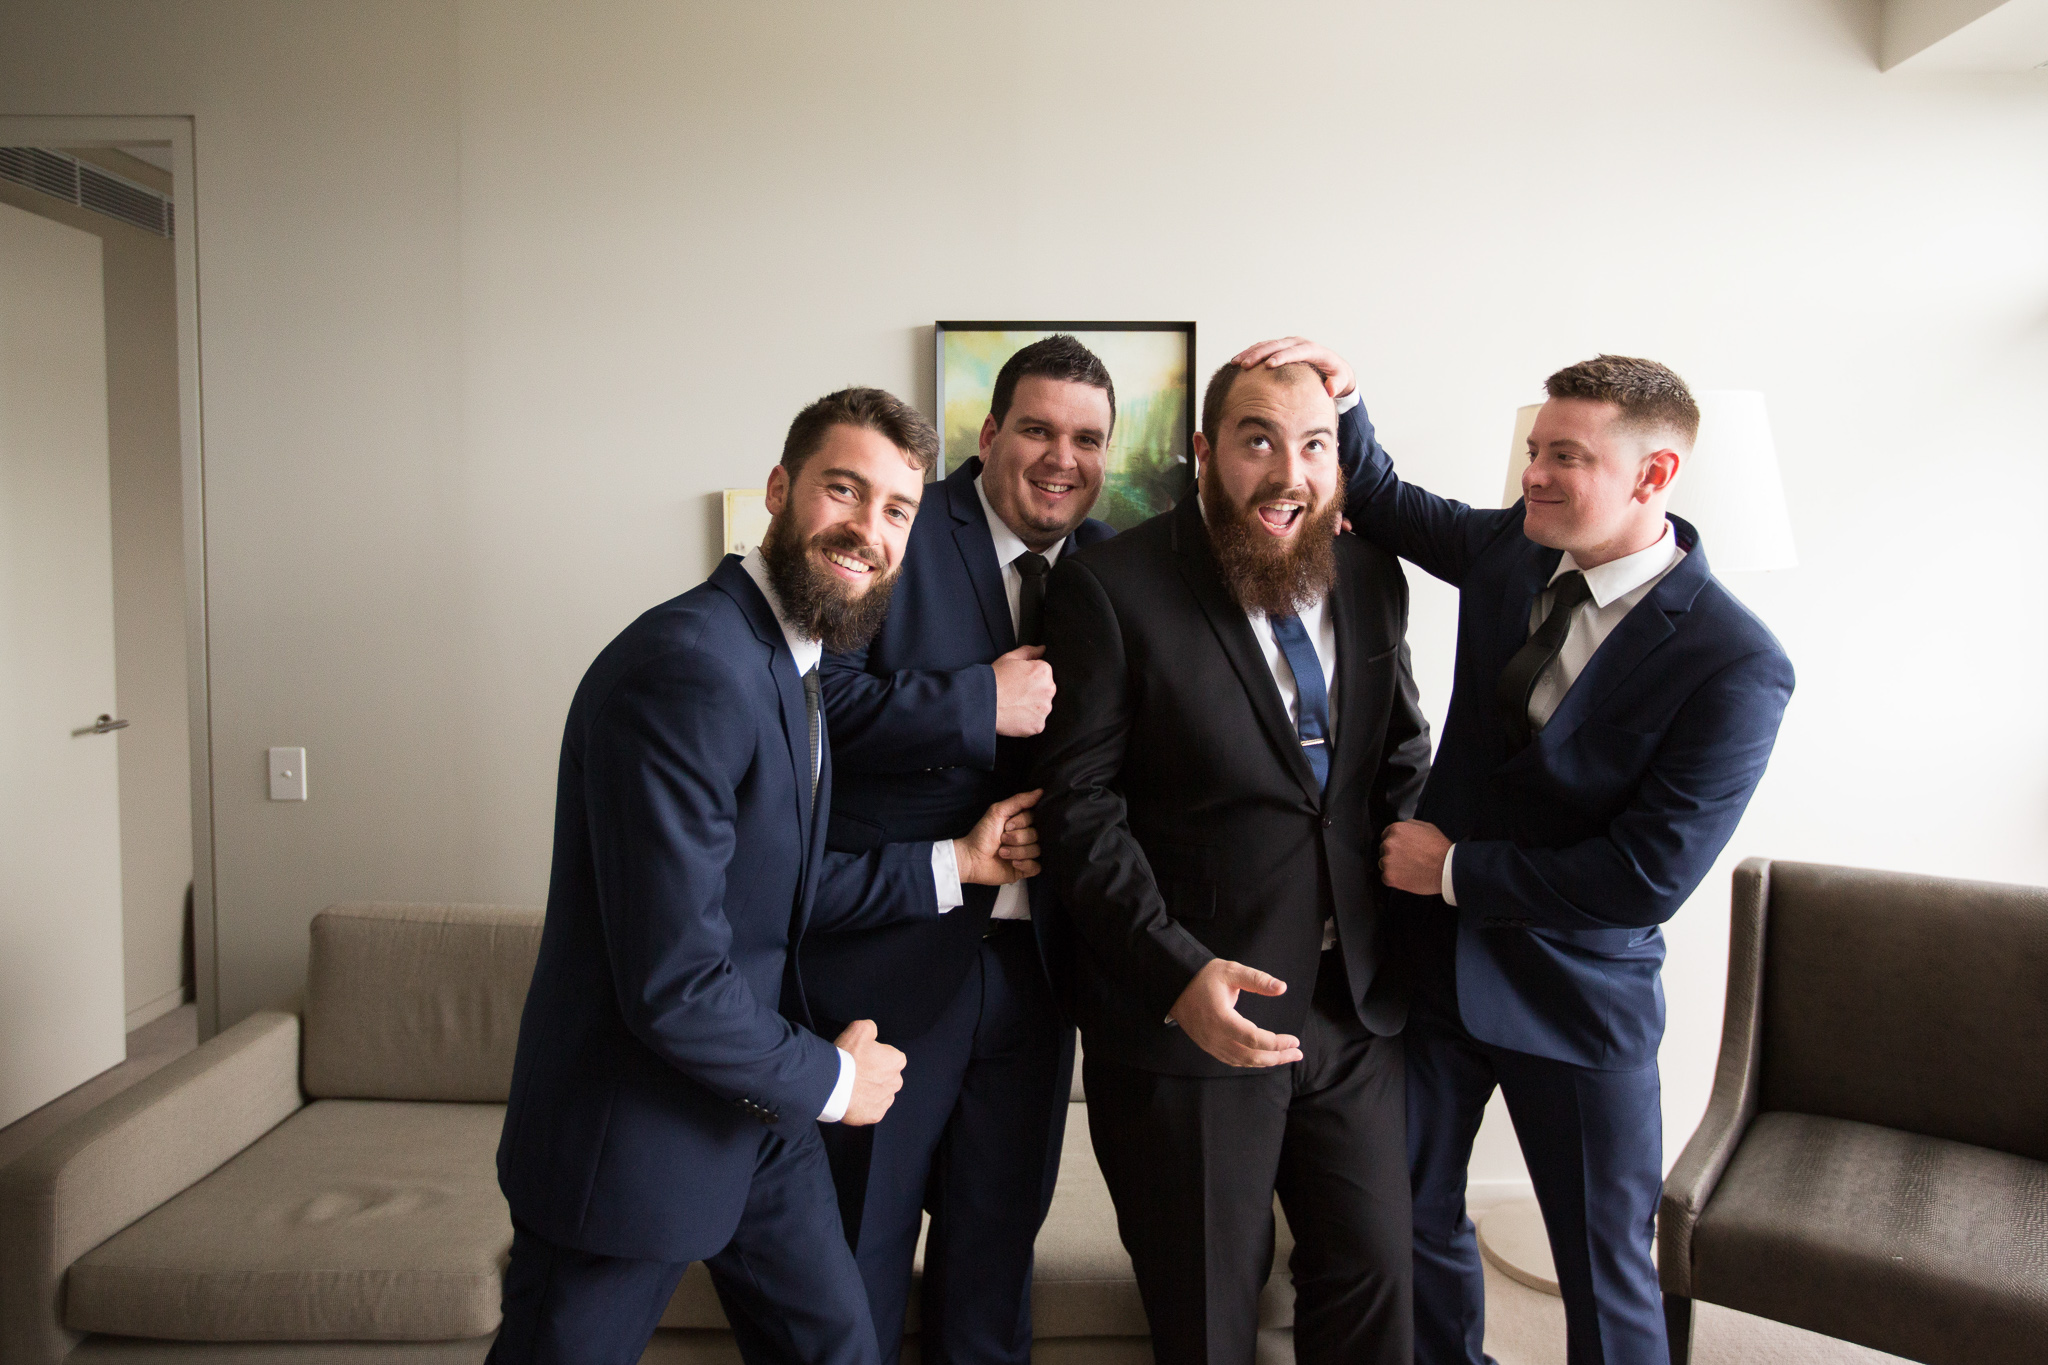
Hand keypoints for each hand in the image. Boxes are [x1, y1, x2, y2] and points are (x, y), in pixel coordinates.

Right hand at [834, 1019, 904, 1125]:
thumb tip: (872, 1032)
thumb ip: (870, 1028)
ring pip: (880, 1093)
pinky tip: (851, 1099)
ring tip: (852, 1086)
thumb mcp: (858, 1029)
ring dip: (869, 1090)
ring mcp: (885, 1100)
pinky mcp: (875, 1116)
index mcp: (896, 1061)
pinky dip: (863, 1105)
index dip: (875, 1056)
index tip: (863, 1057)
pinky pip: (871, 1109)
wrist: (832, 1085)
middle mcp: (896, 1082)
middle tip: (856, 1071)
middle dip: (875, 1074)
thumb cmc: (847, 1058)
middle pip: (887, 1076)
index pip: (891, 1056)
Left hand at [954, 789, 1041, 885]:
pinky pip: (1036, 867)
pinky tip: (1013, 864)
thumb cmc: (983, 834)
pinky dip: (1025, 865)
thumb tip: (1041, 791)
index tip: (1006, 826)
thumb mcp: (998, 811)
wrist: (972, 858)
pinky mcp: (1026, 870)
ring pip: (1037, 850)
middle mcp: (1028, 837)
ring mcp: (1028, 854)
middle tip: (1002, 840)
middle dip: (1017, 838)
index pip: (1036, 819)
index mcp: (1023, 823)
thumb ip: (1019, 801)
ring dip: (1017, 852)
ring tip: (1002, 853)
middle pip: (1037, 835)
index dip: (1022, 822)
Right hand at [993, 645, 1054, 736]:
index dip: (1028, 677)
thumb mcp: (1009, 658)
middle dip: (1033, 692)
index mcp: (1044, 671)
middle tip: (1014, 694)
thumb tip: (1042, 649)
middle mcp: (1049, 689)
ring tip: (1013, 705)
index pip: (1043, 674)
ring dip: (1031, 707)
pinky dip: (1027, 721)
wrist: (983, 702)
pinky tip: (1014, 715)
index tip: (1017, 682)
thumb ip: (1029, 652)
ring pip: (1041, 707)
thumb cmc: (994, 679)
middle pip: (1045, 690)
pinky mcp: (1038, 725)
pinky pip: (1036, 723)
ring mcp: (1044, 709)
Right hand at [1167, 959, 1302, 1067]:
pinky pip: (1232, 1060)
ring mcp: (1210, 1044)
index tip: (1294, 1040)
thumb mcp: (1231, 971)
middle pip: (1251, 1056)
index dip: (1276, 1043)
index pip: (1253, 1038)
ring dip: (1266, 1062)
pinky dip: (1250, 1062)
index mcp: (1221, 1018)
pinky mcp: (1208, 1046)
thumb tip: (1282, 988)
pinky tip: (1263, 1057)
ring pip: (1242, 1061)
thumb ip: (1257, 979)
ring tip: (1285, 1056)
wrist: (1175, 986)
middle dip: (1277, 1057)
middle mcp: (1215, 1036)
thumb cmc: (1203, 977)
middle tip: (1297, 1053)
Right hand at [1229, 337, 1355, 400]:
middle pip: (1276, 345)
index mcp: (1313, 350)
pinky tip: (1237, 362)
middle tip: (1245, 365)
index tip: (1269, 365)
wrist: (1333, 367)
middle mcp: (1299, 343)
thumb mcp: (1341, 380)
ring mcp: (1288, 344)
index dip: (1282, 357)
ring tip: (1235, 363)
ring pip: (1266, 345)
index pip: (1296, 351)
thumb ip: (1337, 384)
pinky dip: (1250, 353)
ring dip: (1250, 353)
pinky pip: (1263, 348)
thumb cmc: (1336, 376)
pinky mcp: (1281, 348)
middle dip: (1260, 354)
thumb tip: (1330, 390)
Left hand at [1379, 820, 1450, 894]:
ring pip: (1384, 864)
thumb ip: (1410, 825)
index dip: (1395, 843)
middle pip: (1384, 850)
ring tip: (1410, 869)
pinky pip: (1386, 878)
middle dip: (1394, 854)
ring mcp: (1387, 861)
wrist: (1447, 868)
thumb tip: (1403, 828)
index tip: (1402, 849)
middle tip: (1408, 860)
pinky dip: (1395, 879)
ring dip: (1393, 867)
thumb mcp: (1427, 827)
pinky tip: (1407, 877)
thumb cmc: (1440, 848)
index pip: (1386, 835)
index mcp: (1396, 830)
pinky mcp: (1389, 877)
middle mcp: (1389, 844)